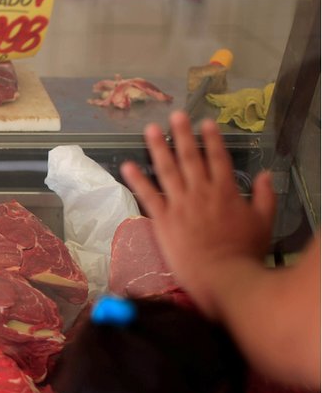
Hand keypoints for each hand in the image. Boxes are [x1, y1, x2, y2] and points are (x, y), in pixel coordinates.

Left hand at [120, 111, 275, 318]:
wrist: (222, 276)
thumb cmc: (244, 252)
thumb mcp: (264, 221)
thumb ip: (264, 196)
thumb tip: (265, 175)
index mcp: (225, 191)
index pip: (217, 158)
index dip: (211, 139)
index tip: (205, 122)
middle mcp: (200, 192)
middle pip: (190, 157)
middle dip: (182, 134)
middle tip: (175, 115)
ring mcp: (179, 204)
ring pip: (166, 170)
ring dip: (158, 148)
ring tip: (150, 130)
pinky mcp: (162, 220)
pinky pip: (147, 196)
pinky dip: (137, 180)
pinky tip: (126, 165)